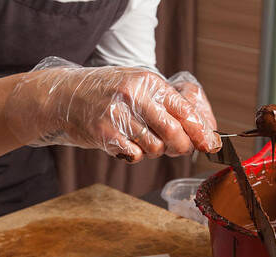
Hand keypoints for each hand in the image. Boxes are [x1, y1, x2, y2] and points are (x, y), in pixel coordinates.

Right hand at [5, 57, 221, 162]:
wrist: (64, 96)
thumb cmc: (106, 93)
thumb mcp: (137, 86)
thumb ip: (166, 103)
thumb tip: (200, 129)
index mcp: (148, 81)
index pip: (184, 110)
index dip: (201, 131)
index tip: (211, 145)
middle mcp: (134, 95)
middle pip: (174, 133)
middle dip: (181, 147)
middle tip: (177, 149)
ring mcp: (117, 115)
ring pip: (154, 147)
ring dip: (153, 151)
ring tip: (139, 140)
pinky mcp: (104, 134)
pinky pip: (134, 156)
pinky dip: (134, 156)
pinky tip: (124, 144)